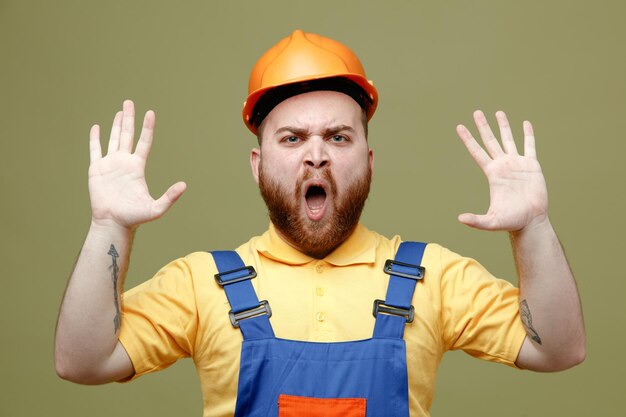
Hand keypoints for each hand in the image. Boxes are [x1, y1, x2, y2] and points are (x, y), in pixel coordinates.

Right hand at [88, 100, 185, 229]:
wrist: (113, 223)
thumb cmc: (134, 217)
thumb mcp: (156, 208)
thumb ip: (170, 197)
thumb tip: (184, 186)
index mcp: (137, 167)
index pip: (144, 142)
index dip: (147, 128)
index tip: (150, 113)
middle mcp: (125, 162)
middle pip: (128, 135)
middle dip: (129, 118)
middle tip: (129, 102)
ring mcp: (110, 164)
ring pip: (113, 139)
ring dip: (116, 124)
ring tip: (120, 111)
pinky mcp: (96, 169)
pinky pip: (95, 150)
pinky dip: (95, 138)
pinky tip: (96, 127)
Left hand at [456, 110, 547, 231]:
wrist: (531, 220)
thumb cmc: (511, 221)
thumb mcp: (491, 221)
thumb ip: (476, 220)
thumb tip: (460, 218)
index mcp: (492, 173)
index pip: (477, 152)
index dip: (468, 139)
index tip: (459, 126)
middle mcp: (502, 165)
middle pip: (490, 141)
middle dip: (483, 126)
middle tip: (476, 112)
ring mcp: (517, 164)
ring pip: (508, 139)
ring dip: (503, 126)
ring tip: (498, 112)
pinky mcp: (531, 165)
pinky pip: (529, 146)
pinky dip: (528, 134)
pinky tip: (525, 123)